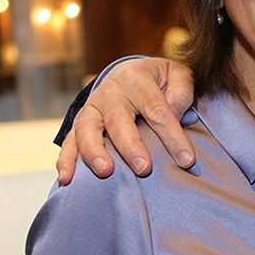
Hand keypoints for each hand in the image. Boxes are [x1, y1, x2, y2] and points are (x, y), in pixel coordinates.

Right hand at [57, 57, 196, 184]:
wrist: (131, 74)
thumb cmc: (161, 82)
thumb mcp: (177, 76)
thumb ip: (181, 93)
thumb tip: (175, 116)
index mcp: (137, 78)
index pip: (157, 110)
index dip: (172, 136)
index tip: (187, 161)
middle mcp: (110, 92)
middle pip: (118, 120)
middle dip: (130, 145)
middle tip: (143, 168)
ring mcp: (92, 108)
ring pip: (87, 129)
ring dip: (94, 151)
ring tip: (105, 171)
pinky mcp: (80, 124)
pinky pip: (69, 141)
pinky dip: (66, 160)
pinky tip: (67, 179)